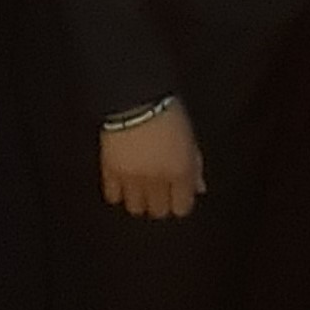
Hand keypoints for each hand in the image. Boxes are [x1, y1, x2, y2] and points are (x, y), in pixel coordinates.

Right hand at [100, 105, 205, 220]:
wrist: (135, 98)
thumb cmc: (167, 113)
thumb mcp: (189, 137)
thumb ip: (194, 165)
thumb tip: (199, 187)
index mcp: (180, 171)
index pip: (182, 207)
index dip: (180, 202)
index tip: (177, 196)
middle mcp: (157, 180)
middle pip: (159, 211)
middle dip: (160, 203)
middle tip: (159, 192)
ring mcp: (132, 178)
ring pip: (135, 208)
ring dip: (139, 200)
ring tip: (140, 188)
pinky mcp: (110, 172)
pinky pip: (113, 196)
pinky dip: (118, 192)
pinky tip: (123, 182)